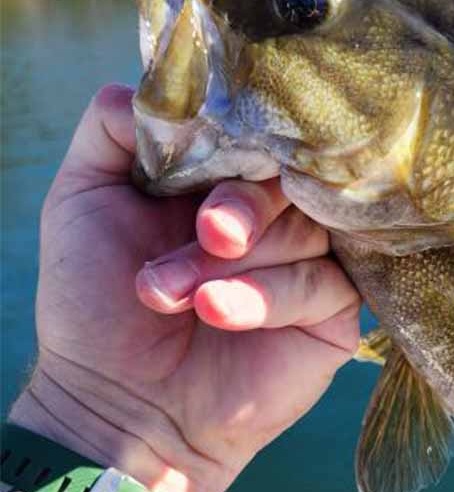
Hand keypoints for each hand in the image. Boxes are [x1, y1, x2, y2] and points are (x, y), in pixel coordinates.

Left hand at [9, 84, 360, 491]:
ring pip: (309, 230)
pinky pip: (326, 283)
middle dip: (243, 205)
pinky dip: (268, 296)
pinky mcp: (334, 317)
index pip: (257, 136)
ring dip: (239, 263)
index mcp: (222, 183)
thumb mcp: (81, 199)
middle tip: (206, 235)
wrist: (119, 404)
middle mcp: (272, 219)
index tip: (201, 171)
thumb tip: (165, 86)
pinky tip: (220, 316)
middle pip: (293, 178)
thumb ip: (113, 129)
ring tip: (181, 299)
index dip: (238, 144)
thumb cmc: (96, 308)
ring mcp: (309, 266)